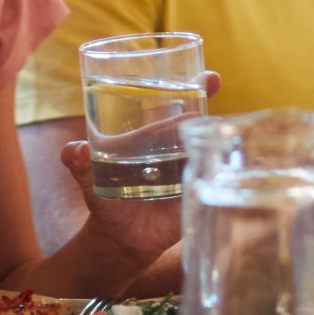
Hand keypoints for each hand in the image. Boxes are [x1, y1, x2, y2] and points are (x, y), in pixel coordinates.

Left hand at [66, 70, 219, 264]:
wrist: (119, 239)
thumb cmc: (105, 201)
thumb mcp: (88, 178)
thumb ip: (77, 161)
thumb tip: (77, 151)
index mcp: (153, 138)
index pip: (175, 106)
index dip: (193, 88)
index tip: (210, 74)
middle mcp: (176, 150)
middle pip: (199, 121)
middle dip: (209, 101)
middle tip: (216, 83)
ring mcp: (190, 172)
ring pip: (211, 148)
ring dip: (221, 137)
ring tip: (227, 128)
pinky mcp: (198, 197)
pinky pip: (217, 182)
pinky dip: (226, 174)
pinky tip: (236, 166)